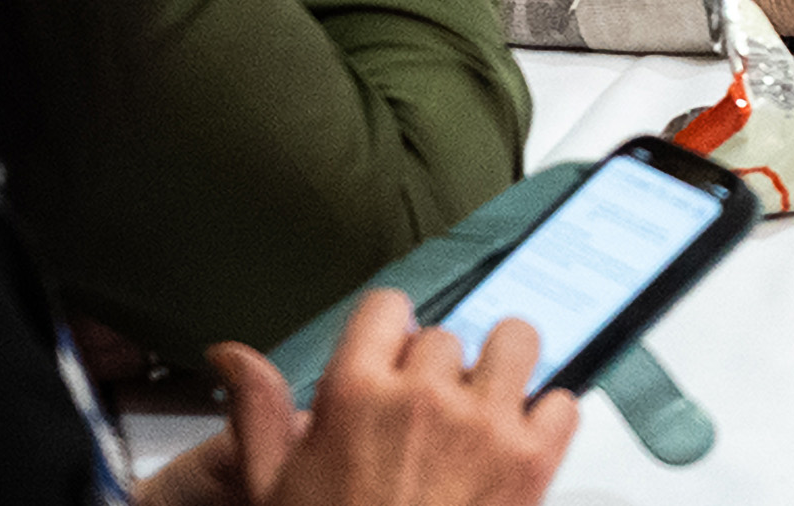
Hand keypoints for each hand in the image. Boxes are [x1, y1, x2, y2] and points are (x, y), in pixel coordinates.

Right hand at [141, 294, 574, 505]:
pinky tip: (520, 446)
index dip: (391, 331)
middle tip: (431, 414)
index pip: (388, 308)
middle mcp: (423, 398)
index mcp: (355, 395)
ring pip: (516, 341)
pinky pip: (562, 402)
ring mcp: (483, 425)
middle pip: (448, 336)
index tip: (393, 353)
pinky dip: (549, 419)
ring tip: (488, 405)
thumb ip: (258, 410)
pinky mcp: (532, 459)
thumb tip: (231, 355)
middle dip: (441, 369)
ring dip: (506, 368)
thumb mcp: (274, 485)